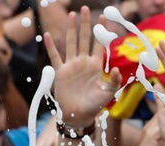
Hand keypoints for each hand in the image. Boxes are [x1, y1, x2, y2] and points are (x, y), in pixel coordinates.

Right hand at [45, 7, 122, 127]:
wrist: (78, 116)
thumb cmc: (94, 106)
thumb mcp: (107, 94)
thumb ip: (114, 81)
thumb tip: (117, 69)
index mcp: (96, 65)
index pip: (99, 44)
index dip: (102, 31)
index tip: (104, 17)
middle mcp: (83, 62)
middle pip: (84, 38)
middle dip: (85, 24)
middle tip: (85, 8)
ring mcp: (71, 66)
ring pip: (71, 43)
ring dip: (71, 29)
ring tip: (72, 15)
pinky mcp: (60, 72)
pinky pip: (55, 56)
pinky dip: (51, 46)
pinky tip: (48, 35)